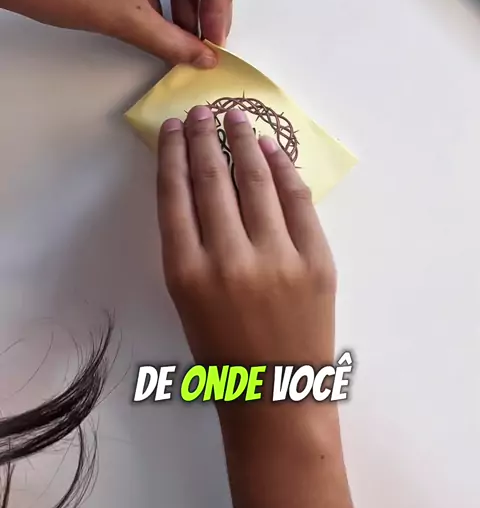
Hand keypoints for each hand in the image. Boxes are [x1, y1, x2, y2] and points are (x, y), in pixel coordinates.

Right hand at [157, 105, 335, 367]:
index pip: (175, 194)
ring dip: (243, 142)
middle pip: (212, 179)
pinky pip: (297, 200)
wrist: (278, 395)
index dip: (174, 153)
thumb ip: (188, 242)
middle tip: (202, 112)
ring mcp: (277, 258)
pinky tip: (271, 148)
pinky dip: (283, 168)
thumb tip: (197, 181)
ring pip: (256, 181)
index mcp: (186, 272)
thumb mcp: (186, 299)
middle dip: (205, 138)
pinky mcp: (317, 260)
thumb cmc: (222, 351)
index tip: (174, 127)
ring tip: (236, 118)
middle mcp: (228, 259)